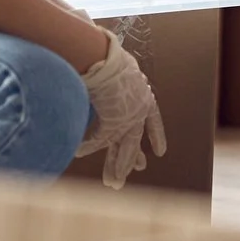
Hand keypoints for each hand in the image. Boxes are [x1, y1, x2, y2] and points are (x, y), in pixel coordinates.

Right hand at [78, 35, 167, 188]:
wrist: (104, 57)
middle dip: (130, 159)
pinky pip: (99, 140)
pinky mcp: (113, 122)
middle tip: (132, 174)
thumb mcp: (117, 73)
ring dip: (116, 166)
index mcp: (145, 96)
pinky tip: (79, 152)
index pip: (154, 120)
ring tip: (114, 183)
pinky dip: (88, 146)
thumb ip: (115, 83)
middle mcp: (139, 109)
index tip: (160, 152)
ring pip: (122, 147)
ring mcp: (128, 117)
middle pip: (134, 140)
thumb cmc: (107, 58)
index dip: (156, 135)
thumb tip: (105, 81)